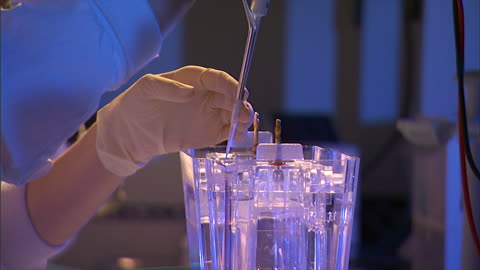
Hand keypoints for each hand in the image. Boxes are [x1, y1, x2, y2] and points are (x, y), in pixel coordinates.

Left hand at [96, 65, 253, 175]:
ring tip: (243, 124)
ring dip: (242, 118)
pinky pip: (226, 132)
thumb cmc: (137, 103)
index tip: (236, 92)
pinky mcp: (207, 134)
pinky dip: (235, 133)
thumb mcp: (147, 87)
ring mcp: (208, 115)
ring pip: (232, 114)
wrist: (130, 132)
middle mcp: (205, 96)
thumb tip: (192, 93)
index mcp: (195, 79)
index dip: (229, 84)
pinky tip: (237, 134)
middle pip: (230, 97)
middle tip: (243, 111)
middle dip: (240, 103)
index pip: (218, 79)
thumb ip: (169, 87)